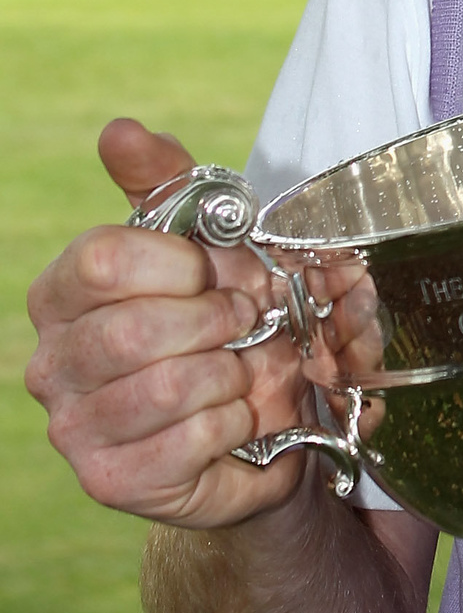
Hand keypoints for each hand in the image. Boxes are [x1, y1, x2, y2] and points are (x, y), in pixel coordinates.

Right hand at [25, 118, 374, 530]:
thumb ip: (165, 185)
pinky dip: (231, 425)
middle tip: (246, 326)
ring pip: (167, 386)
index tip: (214, 275)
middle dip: (215, 323)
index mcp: (61, 294)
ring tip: (239, 374)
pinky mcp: (111, 482)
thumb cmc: (223, 327)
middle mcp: (50, 362)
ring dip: (229, 377)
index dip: (179, 265)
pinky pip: (186, 443)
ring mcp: (73, 428)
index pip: (101, 259)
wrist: (262, 425)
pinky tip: (234, 420)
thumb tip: (121, 130)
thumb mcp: (207, 245)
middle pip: (132, 329)